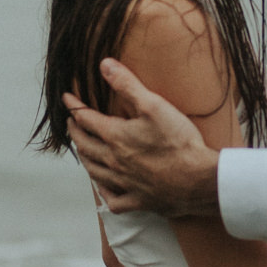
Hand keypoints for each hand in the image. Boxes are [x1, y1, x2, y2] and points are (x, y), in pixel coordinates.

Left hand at [64, 58, 221, 215]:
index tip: (67, 99)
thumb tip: (104, 65)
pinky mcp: (138, 201)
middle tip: (71, 122)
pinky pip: (113, 200)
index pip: (86, 119)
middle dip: (75, 131)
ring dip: (84, 158)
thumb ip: (127, 84)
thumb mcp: (154, 105)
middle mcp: (114, 162)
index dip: (74, 107)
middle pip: (85, 145)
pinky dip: (104, 192)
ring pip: (94, 171)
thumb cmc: (178, 143)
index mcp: (116, 137)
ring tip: (82, 149)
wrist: (199, 180)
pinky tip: (104, 187)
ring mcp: (124, 183)